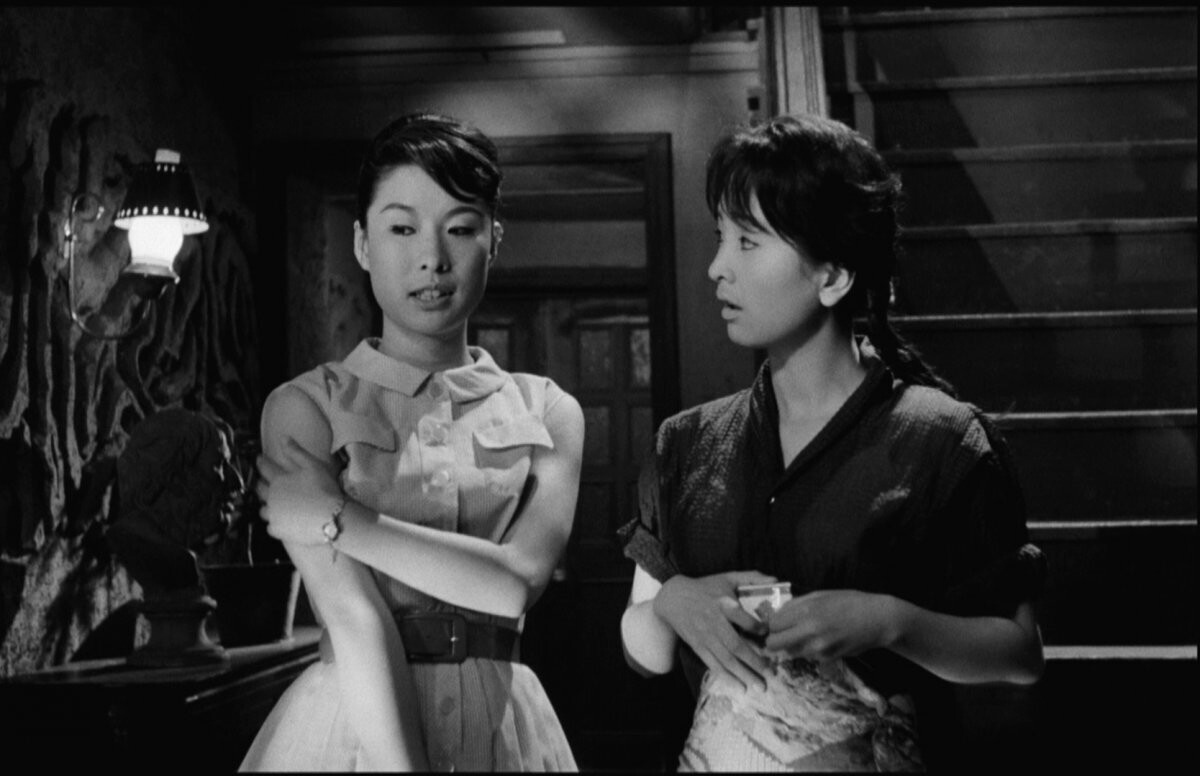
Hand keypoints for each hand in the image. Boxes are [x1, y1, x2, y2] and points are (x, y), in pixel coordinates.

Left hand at [255, 439, 343, 545]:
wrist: (331, 518)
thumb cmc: (324, 489)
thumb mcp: (312, 465)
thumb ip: (296, 452)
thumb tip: (283, 437)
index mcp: (278, 480)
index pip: (264, 468)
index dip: (260, 462)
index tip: (258, 459)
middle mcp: (271, 498)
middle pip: (259, 489)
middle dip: (259, 484)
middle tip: (262, 482)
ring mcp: (273, 515)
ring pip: (263, 510)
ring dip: (266, 506)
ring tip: (272, 506)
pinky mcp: (277, 530)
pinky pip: (270, 526)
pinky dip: (274, 523)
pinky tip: (281, 522)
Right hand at [653, 570, 777, 691]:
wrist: (673, 598)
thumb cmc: (705, 587)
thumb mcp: (727, 577)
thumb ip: (752, 577)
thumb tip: (775, 579)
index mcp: (724, 603)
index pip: (745, 620)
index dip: (758, 629)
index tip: (769, 636)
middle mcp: (714, 622)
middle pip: (736, 646)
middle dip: (754, 662)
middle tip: (770, 674)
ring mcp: (705, 637)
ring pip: (726, 659)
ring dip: (743, 674)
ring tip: (759, 686)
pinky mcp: (698, 646)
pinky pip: (713, 664)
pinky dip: (727, 677)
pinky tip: (740, 687)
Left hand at [763, 589, 896, 661]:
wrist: (878, 620)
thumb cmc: (849, 602)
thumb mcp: (820, 595)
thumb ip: (796, 605)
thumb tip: (776, 615)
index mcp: (806, 611)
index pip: (773, 624)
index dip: (774, 624)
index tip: (780, 623)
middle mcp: (810, 631)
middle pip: (774, 644)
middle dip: (775, 640)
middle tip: (784, 634)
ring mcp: (819, 647)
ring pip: (790, 652)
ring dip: (793, 646)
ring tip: (808, 635)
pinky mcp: (828, 658)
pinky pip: (808, 656)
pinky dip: (810, 650)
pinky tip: (824, 640)